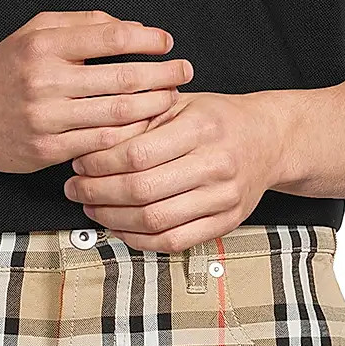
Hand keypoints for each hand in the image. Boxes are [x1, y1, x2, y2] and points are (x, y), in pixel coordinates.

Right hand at [0, 11, 193, 177]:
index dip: (147, 40)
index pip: (111, 37)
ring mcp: (45, 119)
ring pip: (117, 115)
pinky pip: (101, 144)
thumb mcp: (35, 31)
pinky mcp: (46, 151)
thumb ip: (83, 24)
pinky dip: (129, 136)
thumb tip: (133, 27)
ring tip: (172, 99)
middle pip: (122, 78)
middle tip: (185, 71)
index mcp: (44, 45)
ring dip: (153, 107)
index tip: (167, 42)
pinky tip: (145, 127)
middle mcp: (44, 81)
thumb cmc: (6, 69)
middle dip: (162, 75)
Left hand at [62, 91, 287, 252]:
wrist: (269, 140)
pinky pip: (173, 241)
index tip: (79, 164)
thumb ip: (140, 119)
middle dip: (98, 192)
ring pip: (155, 221)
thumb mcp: (180, 103)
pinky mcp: (226, 222)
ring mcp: (223, 198)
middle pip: (142, 190)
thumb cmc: (218, 119)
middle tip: (75, 189)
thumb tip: (91, 143)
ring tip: (92, 207)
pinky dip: (139, 239)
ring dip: (113, 219)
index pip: (137, 154)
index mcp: (202, 127)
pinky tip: (119, 227)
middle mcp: (216, 164)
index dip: (100, 164)